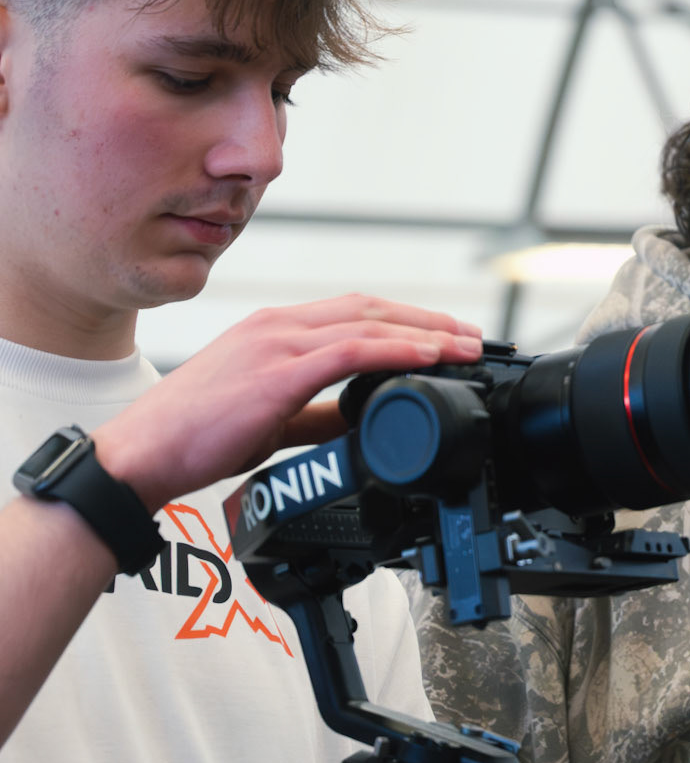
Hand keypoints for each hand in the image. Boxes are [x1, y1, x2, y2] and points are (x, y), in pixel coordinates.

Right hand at [93, 294, 482, 509]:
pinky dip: (396, 351)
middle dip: (428, 320)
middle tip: (474, 337)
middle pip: (371, 308)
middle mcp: (277, 326)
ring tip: (466, 347)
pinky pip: (350, 352)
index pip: (354, 313)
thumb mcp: (270, 416)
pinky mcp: (275, 372)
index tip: (445, 336)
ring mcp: (276, 343)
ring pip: (368, 324)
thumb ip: (316, 412)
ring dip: (425, 333)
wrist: (143, 454)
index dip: (405, 321)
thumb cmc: (196, 436)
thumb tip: (359, 418)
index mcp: (274, 331)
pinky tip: (428, 358)